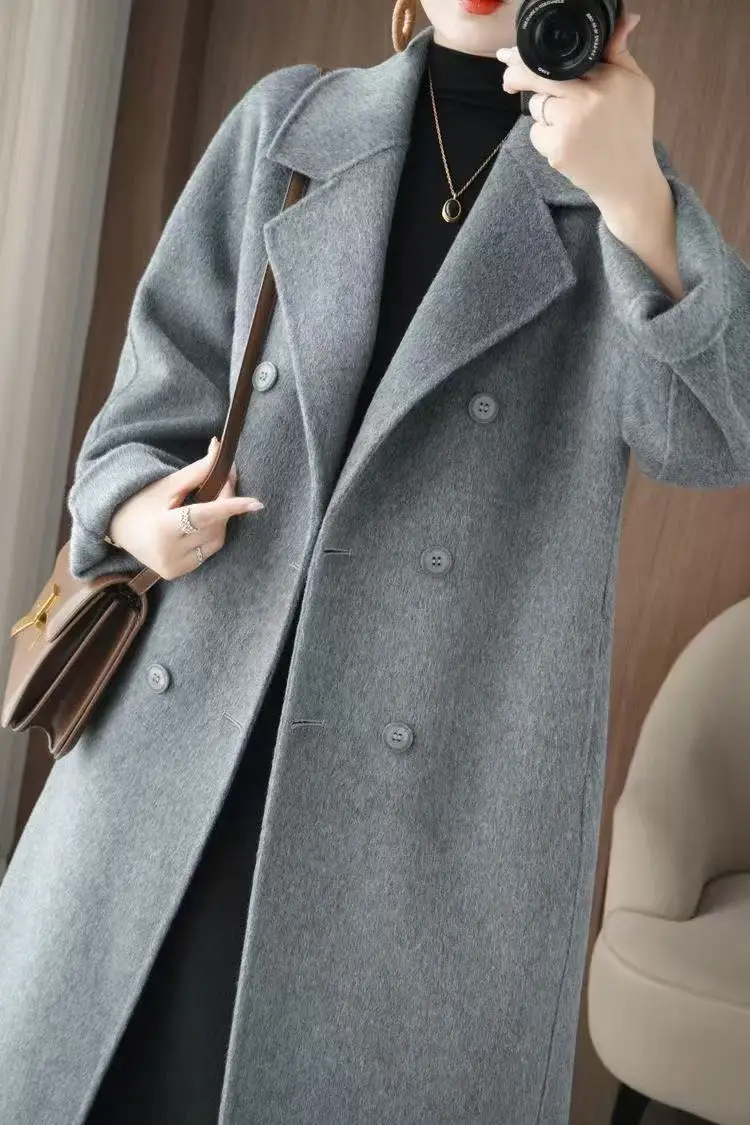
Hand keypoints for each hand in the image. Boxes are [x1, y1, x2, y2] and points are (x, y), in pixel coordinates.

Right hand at [107, 436, 263, 578]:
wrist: (116, 527)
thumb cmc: (141, 501)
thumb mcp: (167, 484)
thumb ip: (197, 471)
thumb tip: (219, 449)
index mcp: (162, 528)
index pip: (203, 516)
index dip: (230, 507)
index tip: (256, 503)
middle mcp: (168, 552)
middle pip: (214, 527)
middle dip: (225, 504)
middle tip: (226, 482)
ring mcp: (173, 567)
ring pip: (215, 541)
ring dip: (220, 521)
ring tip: (211, 502)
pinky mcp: (177, 573)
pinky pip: (206, 552)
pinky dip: (209, 536)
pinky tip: (200, 525)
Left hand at [498, 8, 664, 212]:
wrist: (629, 179)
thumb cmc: (632, 129)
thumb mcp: (637, 85)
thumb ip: (620, 52)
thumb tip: (625, 18)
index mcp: (608, 77)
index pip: (561, 58)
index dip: (529, 55)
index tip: (510, 54)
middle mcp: (588, 98)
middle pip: (537, 77)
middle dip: (516, 76)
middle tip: (508, 78)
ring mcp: (570, 125)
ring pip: (537, 106)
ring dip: (544, 111)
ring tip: (572, 124)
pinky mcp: (557, 149)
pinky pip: (537, 132)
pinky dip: (545, 136)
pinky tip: (567, 143)